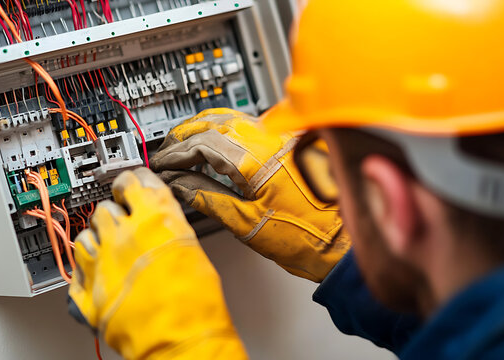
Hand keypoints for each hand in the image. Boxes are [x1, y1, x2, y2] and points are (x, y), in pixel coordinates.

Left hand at [68, 168, 246, 358]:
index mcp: (155, 218)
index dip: (132, 180)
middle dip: (114, 212)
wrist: (181, 341)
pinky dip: (85, 266)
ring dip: (96, 237)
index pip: (135, 180)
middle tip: (122, 221)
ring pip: (85, 234)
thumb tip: (161, 225)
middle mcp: (124, 234)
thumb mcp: (193, 251)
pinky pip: (77, 267)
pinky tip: (97, 270)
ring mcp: (102, 261)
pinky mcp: (89, 290)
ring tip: (107, 247)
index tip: (131, 182)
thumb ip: (169, 231)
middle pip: (106, 207)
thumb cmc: (197, 304)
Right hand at [151, 108, 350, 281]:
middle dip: (185, 135)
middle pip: (214, 122)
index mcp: (255, 159)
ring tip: (185, 147)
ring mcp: (282, 138)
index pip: (201, 142)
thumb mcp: (246, 223)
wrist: (343, 241)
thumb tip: (179, 185)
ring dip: (203, 129)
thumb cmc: (306, 237)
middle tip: (166, 153)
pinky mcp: (290, 143)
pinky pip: (249, 126)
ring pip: (232, 119)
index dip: (175, 153)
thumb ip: (207, 198)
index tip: (161, 163)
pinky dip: (225, 131)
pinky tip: (217, 144)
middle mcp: (270, 139)